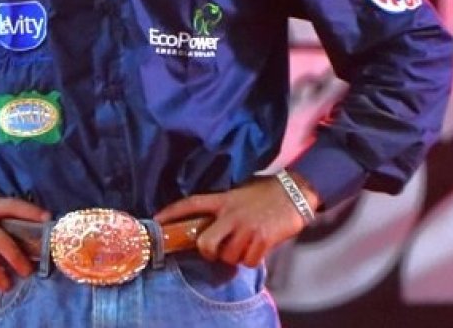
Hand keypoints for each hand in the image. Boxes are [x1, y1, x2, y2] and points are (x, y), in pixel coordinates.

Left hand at [154, 173, 320, 267]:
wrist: (297, 192)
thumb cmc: (268, 191)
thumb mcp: (241, 190)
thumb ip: (225, 204)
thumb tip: (210, 221)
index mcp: (225, 199)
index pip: (191, 204)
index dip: (172, 212)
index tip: (155, 220)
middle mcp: (232, 214)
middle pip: (206, 243)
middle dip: (208, 253)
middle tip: (216, 252)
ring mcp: (247, 227)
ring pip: (228, 256)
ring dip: (236, 256)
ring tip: (246, 245)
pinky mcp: (262, 238)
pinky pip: (248, 261)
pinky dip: (253, 259)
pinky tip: (259, 247)